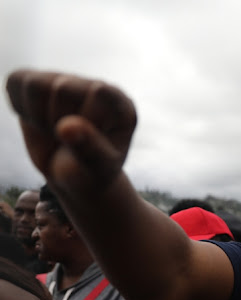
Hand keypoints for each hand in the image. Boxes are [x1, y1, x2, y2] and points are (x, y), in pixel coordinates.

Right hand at [5, 70, 136, 190]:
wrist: (73, 176)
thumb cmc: (92, 172)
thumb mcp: (98, 168)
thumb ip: (90, 150)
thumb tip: (67, 126)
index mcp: (121, 105)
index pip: (96, 91)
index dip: (79, 121)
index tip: (83, 143)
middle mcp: (97, 87)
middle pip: (60, 86)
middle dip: (55, 121)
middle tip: (66, 141)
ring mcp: (69, 82)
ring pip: (34, 83)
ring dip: (36, 115)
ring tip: (53, 131)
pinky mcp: (42, 82)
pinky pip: (17, 80)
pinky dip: (19, 106)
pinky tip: (37, 121)